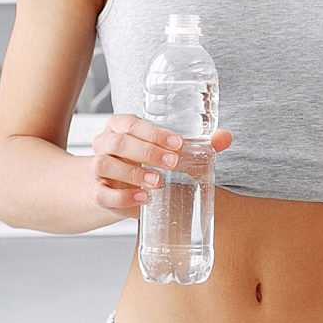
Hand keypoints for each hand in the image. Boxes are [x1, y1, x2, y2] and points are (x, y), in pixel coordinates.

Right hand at [91, 113, 233, 215]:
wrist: (114, 188)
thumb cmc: (142, 163)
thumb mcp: (165, 152)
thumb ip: (196, 145)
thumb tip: (224, 138)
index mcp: (120, 128)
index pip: (131, 123)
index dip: (153, 132)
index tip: (177, 143)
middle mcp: (105, 145)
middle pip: (118, 142)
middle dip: (147, 152)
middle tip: (173, 163)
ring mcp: (98, 170)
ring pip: (105, 164)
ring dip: (133, 173)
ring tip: (157, 182)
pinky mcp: (98, 193)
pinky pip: (103, 194)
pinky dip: (123, 197)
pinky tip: (143, 199)